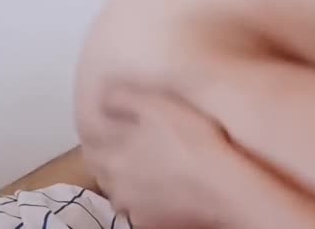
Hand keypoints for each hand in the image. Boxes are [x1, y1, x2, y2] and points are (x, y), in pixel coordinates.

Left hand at [87, 89, 231, 228]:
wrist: (222, 185)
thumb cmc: (193, 142)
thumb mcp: (159, 105)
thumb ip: (124, 99)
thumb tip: (106, 97)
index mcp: (112, 155)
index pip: (92, 145)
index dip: (106, 133)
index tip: (119, 127)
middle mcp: (116, 185)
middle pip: (106, 171)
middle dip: (116, 159)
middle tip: (139, 147)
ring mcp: (134, 208)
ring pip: (123, 193)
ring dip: (131, 182)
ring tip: (154, 170)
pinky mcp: (152, 223)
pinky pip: (143, 210)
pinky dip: (149, 201)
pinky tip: (167, 189)